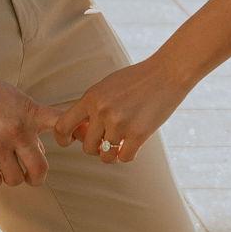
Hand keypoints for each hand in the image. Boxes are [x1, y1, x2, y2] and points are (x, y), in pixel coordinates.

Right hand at [0, 68, 62, 188]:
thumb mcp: (14, 99)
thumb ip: (30, 122)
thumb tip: (40, 151)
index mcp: (30, 113)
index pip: (60, 124)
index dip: (69, 135)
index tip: (67, 142)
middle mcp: (17, 131)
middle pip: (39, 169)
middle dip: (36, 177)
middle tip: (31, 177)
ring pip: (15, 179)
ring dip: (9, 176)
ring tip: (1, 165)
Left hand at [54, 57, 187, 163]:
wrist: (167, 73)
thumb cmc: (137, 79)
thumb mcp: (107, 86)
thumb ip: (92, 106)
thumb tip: (78, 131)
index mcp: (91, 98)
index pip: (63, 125)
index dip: (63, 138)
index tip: (69, 141)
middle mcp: (102, 111)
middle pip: (86, 147)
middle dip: (94, 148)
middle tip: (105, 140)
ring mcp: (120, 124)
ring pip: (105, 155)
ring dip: (111, 153)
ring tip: (119, 144)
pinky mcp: (138, 134)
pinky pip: (124, 158)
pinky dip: (127, 155)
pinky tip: (132, 145)